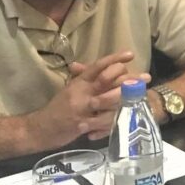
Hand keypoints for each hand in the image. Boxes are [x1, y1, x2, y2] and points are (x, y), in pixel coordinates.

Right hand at [33, 51, 150, 146]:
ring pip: (105, 100)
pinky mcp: (81, 124)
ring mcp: (80, 108)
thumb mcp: (70, 90)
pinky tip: (127, 116)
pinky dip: (113, 119)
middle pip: (105, 80)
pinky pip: (101, 121)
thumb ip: (82, 78)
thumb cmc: (58, 108)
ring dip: (123, 97)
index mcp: (79, 82)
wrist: (39, 129)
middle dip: (127, 78)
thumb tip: (85, 64)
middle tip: (146, 77)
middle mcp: (80, 92)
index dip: (114, 59)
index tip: (131, 54)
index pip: (97, 66)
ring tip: (139, 94)